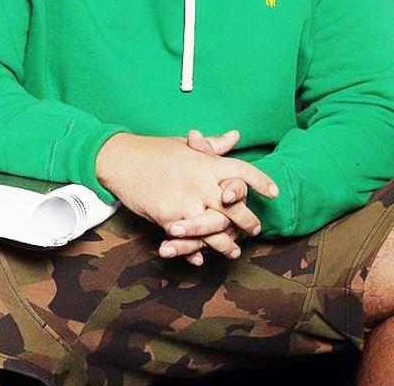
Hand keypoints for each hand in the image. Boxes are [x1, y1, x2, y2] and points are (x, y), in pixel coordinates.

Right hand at [95, 132, 276, 263]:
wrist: (119, 160)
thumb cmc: (153, 150)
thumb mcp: (184, 144)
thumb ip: (212, 145)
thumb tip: (236, 136)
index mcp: (206, 163)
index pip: (242, 171)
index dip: (261, 181)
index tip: (273, 192)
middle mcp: (200, 183)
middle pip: (235, 206)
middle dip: (249, 220)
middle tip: (256, 228)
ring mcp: (185, 202)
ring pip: (215, 229)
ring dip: (226, 243)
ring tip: (234, 251)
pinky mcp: (167, 218)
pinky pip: (188, 239)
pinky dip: (196, 252)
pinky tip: (203, 258)